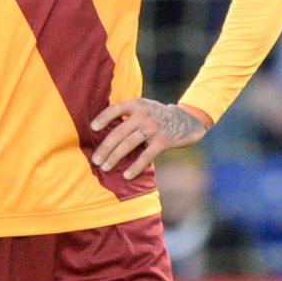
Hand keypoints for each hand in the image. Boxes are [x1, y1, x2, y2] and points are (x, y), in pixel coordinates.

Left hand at [91, 99, 208, 179]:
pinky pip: (146, 155)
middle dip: (105, 147)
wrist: (188, 120)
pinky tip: (127, 175)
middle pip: (119, 132)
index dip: (103, 118)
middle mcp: (144, 114)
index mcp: (138, 105)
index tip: (93, 128)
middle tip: (95, 160)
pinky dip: (135, 166)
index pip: (116, 109)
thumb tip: (104, 133)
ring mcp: (154, 128)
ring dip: (115, 157)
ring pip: (129, 144)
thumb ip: (129, 115)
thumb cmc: (159, 117)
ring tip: (105, 167)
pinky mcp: (163, 141)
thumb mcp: (145, 108)